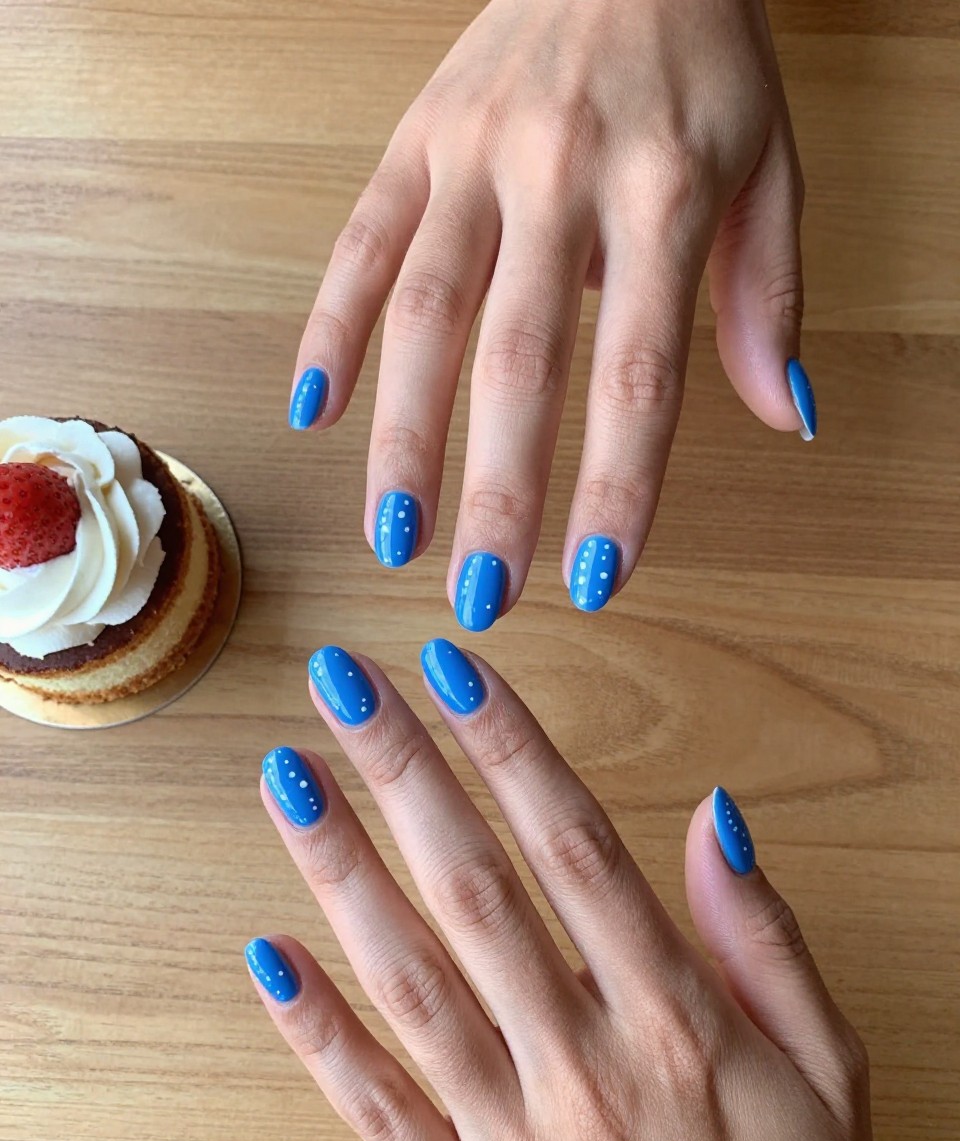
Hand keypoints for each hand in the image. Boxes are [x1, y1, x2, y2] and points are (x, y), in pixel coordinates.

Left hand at [248, 641, 881, 1140]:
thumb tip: (714, 817)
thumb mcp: (831, 1074)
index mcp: (676, 1020)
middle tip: (344, 683)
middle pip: (477, 890)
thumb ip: (766, 939)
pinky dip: (315, 1030)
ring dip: (340, 871)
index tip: (456, 668)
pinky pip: (375, 1108)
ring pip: (409, 980)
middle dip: (405, 773)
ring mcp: (511, 1140)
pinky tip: (266, 950)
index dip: (512, 748)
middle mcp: (582, 1065)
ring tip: (287, 777)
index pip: (579, 848)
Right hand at [288, 0, 815, 626]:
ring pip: (421, 314)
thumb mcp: (769, 165)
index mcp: (663, 191)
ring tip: (395, 537)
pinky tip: (314, 412)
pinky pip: (360, 244)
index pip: (639, 372)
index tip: (595, 580)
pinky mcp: (414, 141)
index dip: (617, 487)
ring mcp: (472, 155)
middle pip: (518, 361)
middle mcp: (559, 175)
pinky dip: (329, 328)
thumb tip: (784, 416)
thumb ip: (768, 295)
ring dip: (402, 438)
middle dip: (499, 491)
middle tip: (482, 596)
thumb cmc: (703, 60)